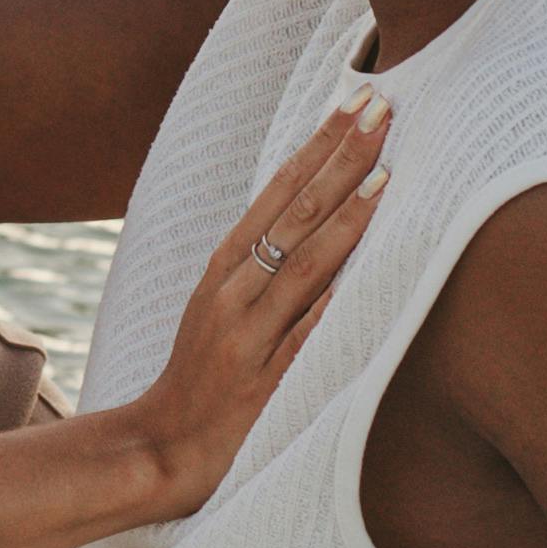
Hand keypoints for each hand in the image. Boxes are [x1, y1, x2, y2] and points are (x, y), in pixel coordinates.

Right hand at [121, 103, 390, 519]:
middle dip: (342, 159)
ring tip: (386, 176)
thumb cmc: (203, 375)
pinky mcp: (263, 384)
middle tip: (382, 110)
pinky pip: (305, 338)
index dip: (320, 142)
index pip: (280, 189)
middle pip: (295, 213)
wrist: (160, 448)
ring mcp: (246, 337)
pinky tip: (364, 277)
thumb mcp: (225, 308)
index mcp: (224, 267)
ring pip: (303, 268)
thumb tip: (325, 211)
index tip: (356, 99)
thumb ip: (268, 266)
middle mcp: (232, 291)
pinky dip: (332, 306)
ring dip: (347, 220)